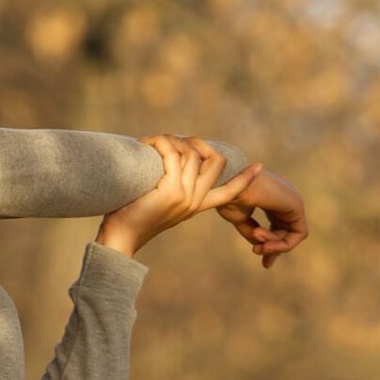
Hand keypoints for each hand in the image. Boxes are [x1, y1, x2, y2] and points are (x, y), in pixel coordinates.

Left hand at [96, 136, 262, 259]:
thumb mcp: (158, 201)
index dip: (244, 179)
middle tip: (170, 140)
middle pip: (215, 161)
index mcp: (196, 206)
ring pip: (191, 153)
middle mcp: (195, 202)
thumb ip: (171, 186)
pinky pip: (173, 154)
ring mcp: (185, 197)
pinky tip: (147, 142)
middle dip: (195, 142)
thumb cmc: (131, 218)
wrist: (119, 239)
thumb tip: (171, 159)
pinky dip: (160, 142)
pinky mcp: (171, 191)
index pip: (228, 193)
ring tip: (151, 142)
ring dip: (171, 139)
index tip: (259, 167)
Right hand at [213, 165, 308, 269]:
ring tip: (256, 244)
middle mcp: (284, 197)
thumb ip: (253, 233)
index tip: (265, 263)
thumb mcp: (240, 219)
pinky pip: (297, 234)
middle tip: (262, 259)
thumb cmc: (228, 197)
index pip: (279, 225)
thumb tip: (261, 247)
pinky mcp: (296, 204)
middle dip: (276, 250)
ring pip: (292, 234)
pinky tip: (265, 243)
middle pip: (288, 231)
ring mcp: (291, 199)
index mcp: (271, 197)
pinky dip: (283, 244)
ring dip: (273, 246)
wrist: (227, 184)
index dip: (273, 246)